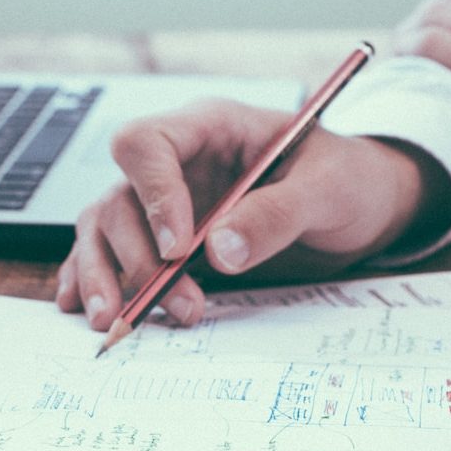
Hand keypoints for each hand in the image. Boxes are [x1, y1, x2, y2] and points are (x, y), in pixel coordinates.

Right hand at [57, 98, 449, 329]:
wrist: (364, 205)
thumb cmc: (348, 180)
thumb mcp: (328, 189)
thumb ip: (277, 214)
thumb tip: (219, 252)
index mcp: (211, 128)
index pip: (147, 144)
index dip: (153, 195)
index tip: (179, 248)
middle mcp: (178, 162)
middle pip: (120, 197)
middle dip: (139, 256)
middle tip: (179, 304)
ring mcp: (167, 201)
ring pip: (106, 228)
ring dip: (107, 275)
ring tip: (116, 322)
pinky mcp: (166, 238)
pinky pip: (113, 252)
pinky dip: (95, 279)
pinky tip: (87, 308)